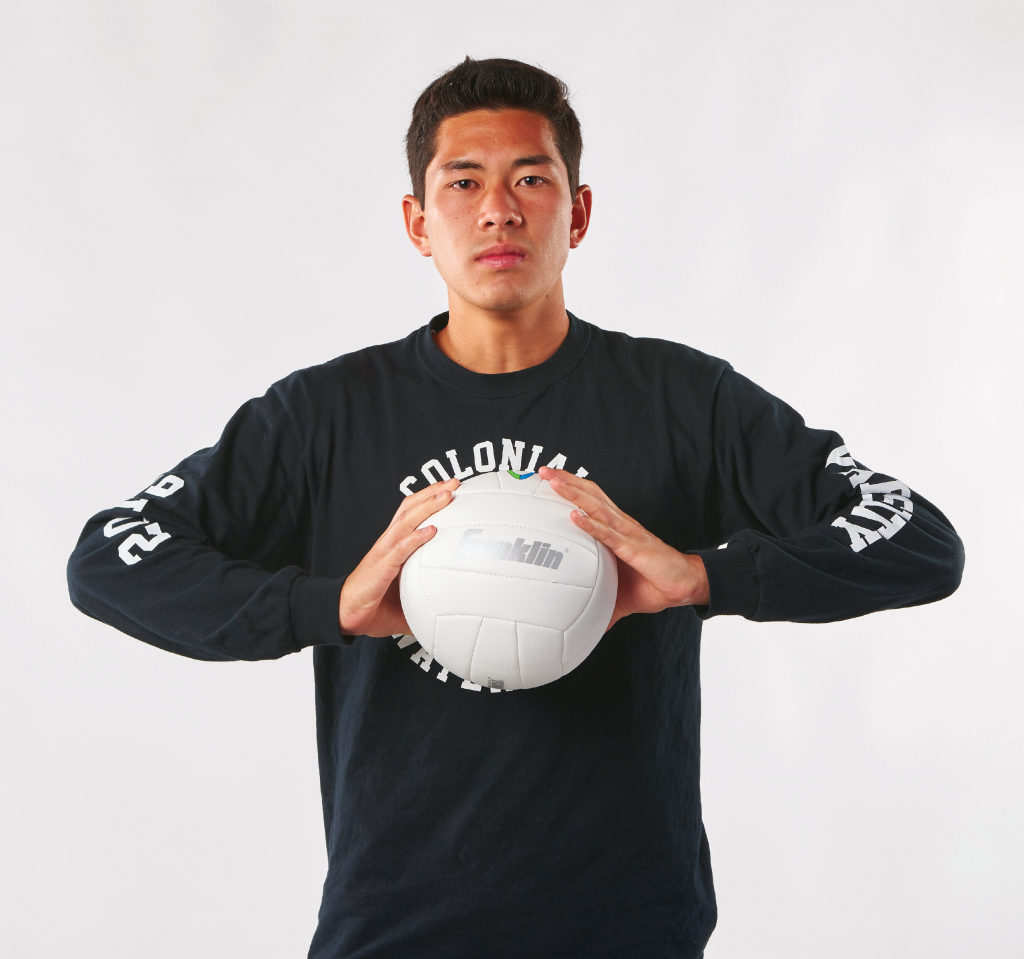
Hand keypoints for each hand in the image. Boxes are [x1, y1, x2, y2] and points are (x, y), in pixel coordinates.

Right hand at [338, 477, 458, 636]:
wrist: (346, 614)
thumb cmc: (374, 603)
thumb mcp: (406, 595)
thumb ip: (426, 594)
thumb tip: (449, 605)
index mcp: (393, 545)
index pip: (411, 513)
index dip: (429, 497)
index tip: (450, 487)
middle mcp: (388, 543)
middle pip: (410, 508)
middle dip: (432, 492)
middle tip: (454, 483)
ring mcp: (384, 552)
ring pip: (406, 521)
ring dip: (427, 506)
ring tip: (446, 496)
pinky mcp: (381, 567)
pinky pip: (400, 549)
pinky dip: (416, 538)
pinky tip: (431, 530)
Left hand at [538, 467, 708, 629]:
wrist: (682, 587)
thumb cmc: (652, 583)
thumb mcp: (617, 592)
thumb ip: (598, 601)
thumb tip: (584, 623)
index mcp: (615, 529)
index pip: (590, 500)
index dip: (571, 487)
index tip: (548, 478)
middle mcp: (620, 525)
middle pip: (590, 494)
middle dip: (566, 480)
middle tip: (543, 470)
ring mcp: (627, 534)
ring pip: (596, 507)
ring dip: (574, 494)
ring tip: (554, 482)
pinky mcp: (633, 548)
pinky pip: (608, 535)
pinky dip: (590, 524)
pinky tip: (574, 517)